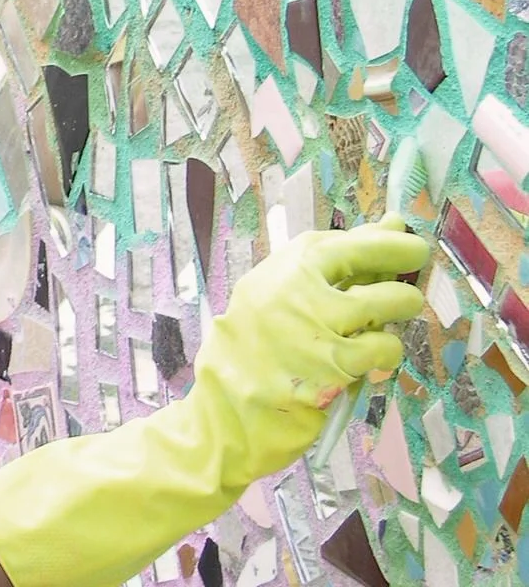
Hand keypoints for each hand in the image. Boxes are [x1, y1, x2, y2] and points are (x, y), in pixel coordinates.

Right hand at [195, 213, 427, 483]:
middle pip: (364, 254)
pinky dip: (387, 352)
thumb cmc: (255, 356)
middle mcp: (291, 290)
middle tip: (416, 260)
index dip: (376, 240)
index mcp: (274, 272)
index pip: (336, 241)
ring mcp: (312, 326)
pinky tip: (374, 360)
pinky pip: (384, 346)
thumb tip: (388, 226)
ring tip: (393, 318)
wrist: (226, 415)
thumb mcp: (277, 302)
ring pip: (388, 301)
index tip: (402, 241)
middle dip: (402, 253)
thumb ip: (329, 270)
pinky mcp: (333, 365)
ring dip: (401, 307)